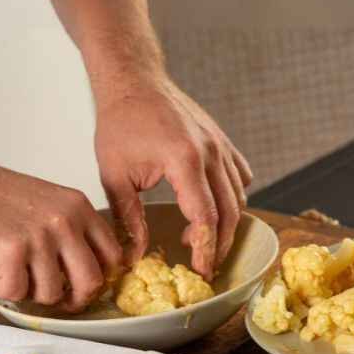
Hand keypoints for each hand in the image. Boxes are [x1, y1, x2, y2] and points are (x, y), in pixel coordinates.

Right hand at [0, 158, 122, 310]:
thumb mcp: (47, 203)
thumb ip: (69, 231)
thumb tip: (84, 273)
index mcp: (78, 207)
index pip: (112, 255)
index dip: (99, 278)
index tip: (82, 286)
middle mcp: (65, 221)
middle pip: (92, 281)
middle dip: (74, 299)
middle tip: (55, 299)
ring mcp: (40, 237)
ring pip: (52, 293)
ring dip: (29, 291)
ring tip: (10, 270)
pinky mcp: (12, 253)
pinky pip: (17, 294)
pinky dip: (1, 288)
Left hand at [95, 77, 252, 277]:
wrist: (133, 81)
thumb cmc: (119, 123)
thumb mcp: (115, 176)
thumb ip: (128, 219)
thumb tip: (133, 257)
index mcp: (184, 161)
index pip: (205, 218)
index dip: (206, 250)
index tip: (201, 272)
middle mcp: (210, 152)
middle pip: (230, 212)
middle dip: (220, 244)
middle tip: (205, 266)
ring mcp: (220, 144)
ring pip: (239, 195)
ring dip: (226, 223)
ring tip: (200, 240)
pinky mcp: (221, 140)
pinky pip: (239, 175)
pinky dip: (232, 197)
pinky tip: (212, 208)